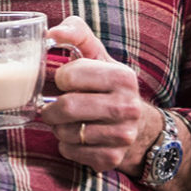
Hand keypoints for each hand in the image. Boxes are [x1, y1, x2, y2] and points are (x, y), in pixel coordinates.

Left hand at [37, 16, 161, 175]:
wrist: (140, 127)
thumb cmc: (107, 85)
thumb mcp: (98, 55)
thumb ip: (76, 34)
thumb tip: (51, 32)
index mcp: (123, 77)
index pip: (69, 75)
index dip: (60, 79)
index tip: (66, 82)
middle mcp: (128, 107)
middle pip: (66, 107)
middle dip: (51, 108)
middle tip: (52, 107)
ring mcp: (123, 135)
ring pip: (66, 132)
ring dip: (58, 127)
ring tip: (67, 121)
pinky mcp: (112, 158)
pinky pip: (70, 151)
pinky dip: (65, 144)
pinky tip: (77, 137)